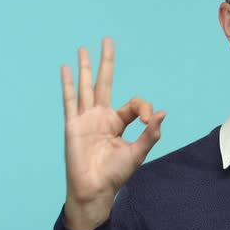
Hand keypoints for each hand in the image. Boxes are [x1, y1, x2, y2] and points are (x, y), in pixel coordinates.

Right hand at [60, 38, 164, 229]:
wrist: (95, 189)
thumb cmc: (116, 174)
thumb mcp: (138, 152)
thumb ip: (150, 133)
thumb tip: (163, 113)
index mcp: (118, 122)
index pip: (134, 104)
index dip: (145, 108)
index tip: (150, 121)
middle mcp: (101, 116)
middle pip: (104, 82)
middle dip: (106, 62)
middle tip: (108, 40)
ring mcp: (86, 118)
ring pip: (86, 87)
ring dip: (85, 67)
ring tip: (83, 48)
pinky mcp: (73, 124)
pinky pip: (70, 100)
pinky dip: (68, 84)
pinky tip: (66, 68)